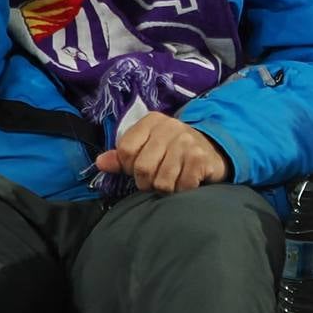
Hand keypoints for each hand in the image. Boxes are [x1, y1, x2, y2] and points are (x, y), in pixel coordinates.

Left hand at [95, 111, 229, 192]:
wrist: (213, 150)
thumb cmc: (173, 151)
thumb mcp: (147, 148)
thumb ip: (122, 157)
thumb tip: (100, 163)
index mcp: (152, 121)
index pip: (125, 150)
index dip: (129, 167)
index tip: (138, 169)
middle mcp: (170, 127)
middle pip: (142, 167)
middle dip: (146, 181)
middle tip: (156, 179)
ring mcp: (187, 142)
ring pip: (161, 181)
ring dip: (165, 188)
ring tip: (172, 180)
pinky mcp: (200, 158)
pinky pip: (181, 186)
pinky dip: (182, 190)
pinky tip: (186, 181)